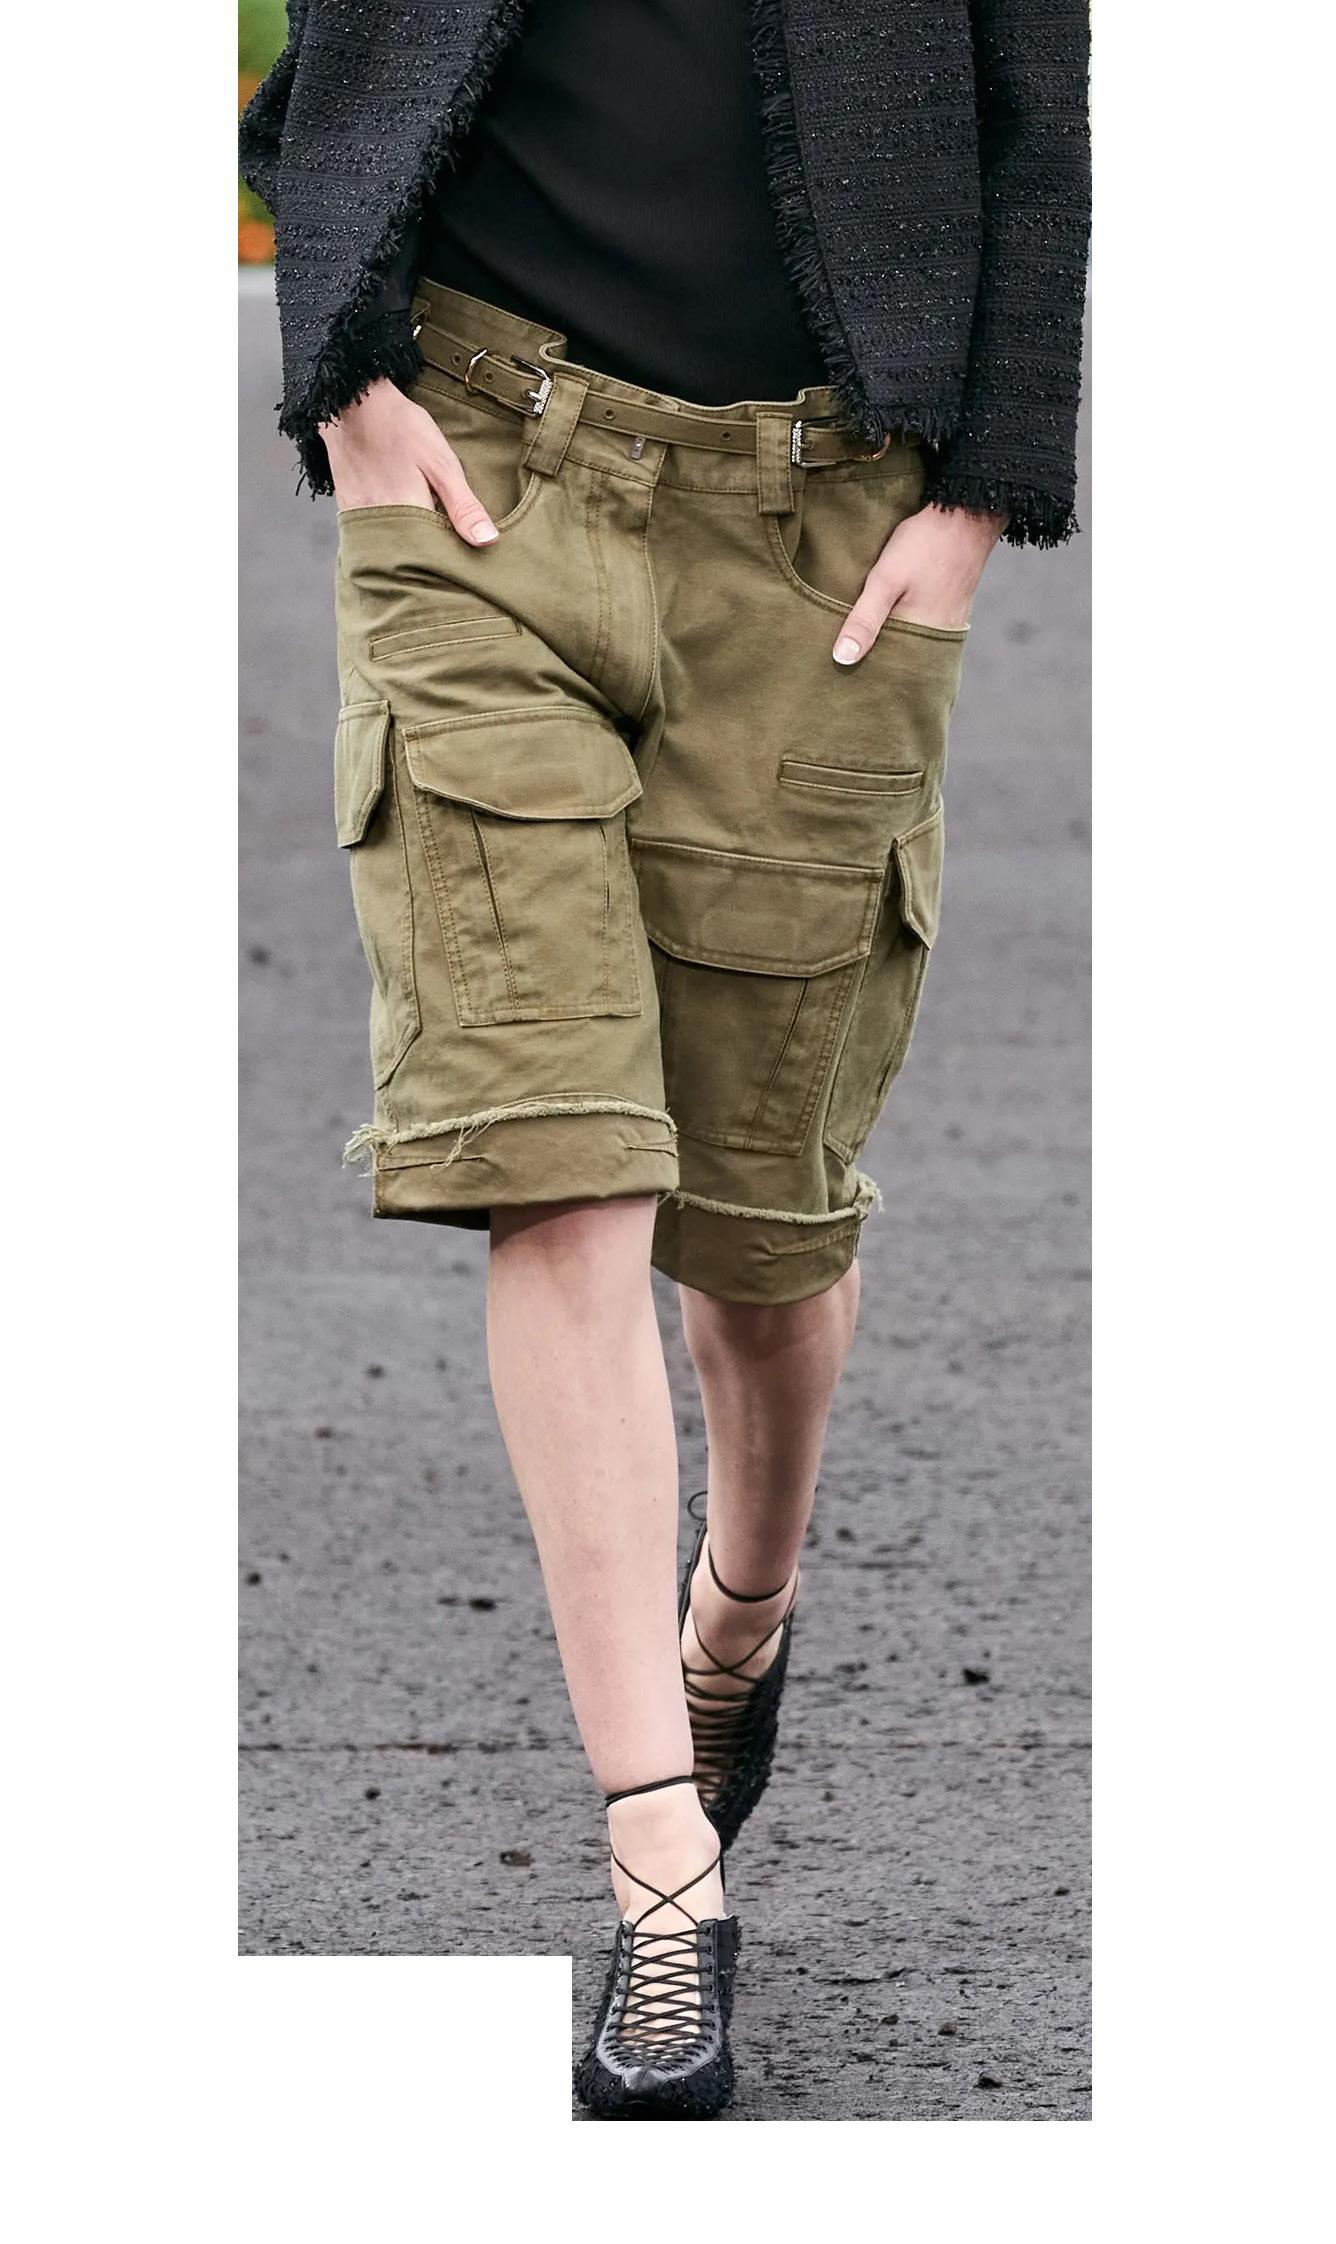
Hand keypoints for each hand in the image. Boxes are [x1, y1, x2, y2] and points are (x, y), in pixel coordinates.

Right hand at [323, 379, 498, 545]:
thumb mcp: (440, 462)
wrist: (351, 402)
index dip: (453, 561)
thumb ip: (462, 505)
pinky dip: (391, 540)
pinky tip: (403, 533)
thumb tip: (486, 542)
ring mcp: (361, 519)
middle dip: (432, 562)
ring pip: (392, 551)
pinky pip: (373, 538)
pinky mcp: (349, 511)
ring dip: (411, 553)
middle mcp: (380, 524)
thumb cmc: (400, 427)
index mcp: (408, 514)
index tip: (468, 564)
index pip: (437, 557)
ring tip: (428, 548)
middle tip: (451, 560)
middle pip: (413, 559)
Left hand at [832, 503, 1005, 663]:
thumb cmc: (926, 544)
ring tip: (867, 638)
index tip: (842, 669)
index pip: (889, 667)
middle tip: (848, 656)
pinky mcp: (953, 606)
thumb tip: (843, 659)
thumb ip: (865, 620)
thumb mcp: (886, 580)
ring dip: (892, 640)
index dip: (866, 669)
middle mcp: (940, 637)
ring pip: (914, 641)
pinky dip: (908, 626)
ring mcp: (950, 622)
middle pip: (903, 657)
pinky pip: (926, 626)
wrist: (967, 512)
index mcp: (923, 637)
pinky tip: (893, 619)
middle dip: (878, 657)